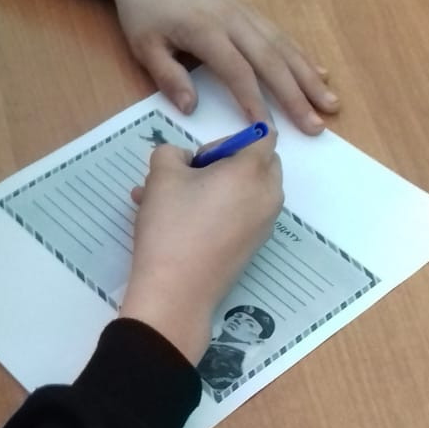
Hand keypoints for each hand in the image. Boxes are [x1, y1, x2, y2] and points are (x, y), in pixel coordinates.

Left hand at [91, 0, 338, 133]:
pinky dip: (301, 55)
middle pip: (272, 61)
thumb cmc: (143, 9)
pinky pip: (280, 34)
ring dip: (308, 77)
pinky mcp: (248, 9)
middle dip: (297, 95)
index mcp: (206, 30)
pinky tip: (318, 72)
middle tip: (318, 124)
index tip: (267, 129)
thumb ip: (168, 77)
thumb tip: (192, 109)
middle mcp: (233, 20)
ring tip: (330, 102)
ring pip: (284, 46)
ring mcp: (244, 12)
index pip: (237, 71)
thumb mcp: (145, 46)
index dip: (254, 101)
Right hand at [120, 133, 282, 364]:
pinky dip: (215, 211)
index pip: (262, 135)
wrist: (176, 292)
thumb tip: (183, 161)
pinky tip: (174, 223)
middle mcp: (268, 196)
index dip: (232, 137)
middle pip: (259, 164)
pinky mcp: (252, 247)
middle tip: (189, 176)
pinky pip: (240, 215)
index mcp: (253, 171)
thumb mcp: (161, 175)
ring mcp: (263, 225)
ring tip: (165, 200)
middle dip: (226, 162)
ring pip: (245, 191)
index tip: (203, 155)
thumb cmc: (171, 225)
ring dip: (212, 187)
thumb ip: (171, 152)